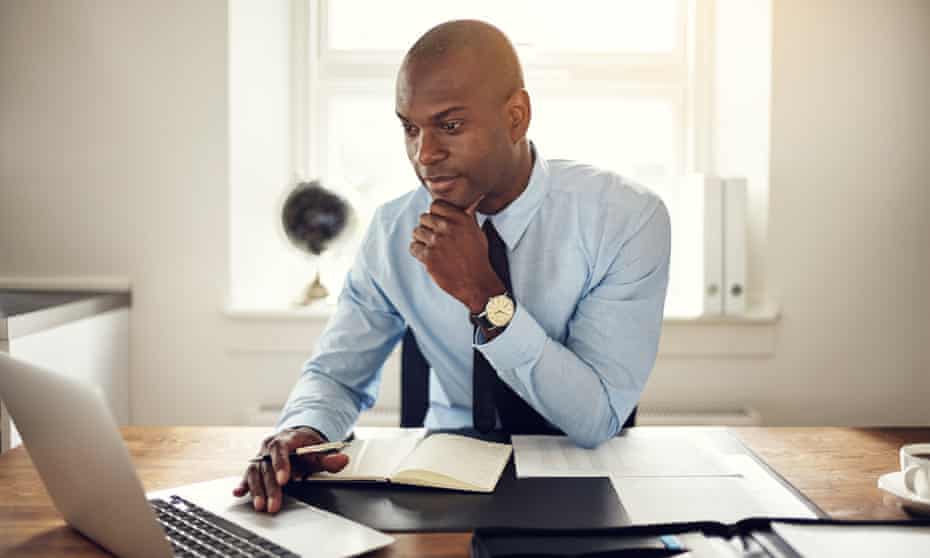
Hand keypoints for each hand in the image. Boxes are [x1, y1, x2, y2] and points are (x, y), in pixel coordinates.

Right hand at [232, 426, 348, 513]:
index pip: (280, 449)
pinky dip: (242, 484)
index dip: (281, 464)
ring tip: (260, 505)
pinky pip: (247, 476)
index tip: (284, 480)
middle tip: (273, 504)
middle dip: (270, 487)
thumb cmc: (307, 446)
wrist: (296, 438)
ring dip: (256, 490)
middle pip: (266, 466)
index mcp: (285, 439)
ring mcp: (260, 457)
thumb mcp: (321, 450)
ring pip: (254, 472)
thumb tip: (342, 460)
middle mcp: (268, 447)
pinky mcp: (255, 467)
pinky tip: (238, 493)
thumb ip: (331, 458)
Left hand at [410, 196, 504, 312]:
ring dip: (421, 239)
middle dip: (427, 227)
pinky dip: (418, 252)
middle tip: (435, 238)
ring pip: (416, 232)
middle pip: (424, 217)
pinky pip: (413, 247)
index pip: (435, 205)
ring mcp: (436, 242)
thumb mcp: (477, 232)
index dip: (435, 214)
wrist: (476, 282)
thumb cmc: (478, 257)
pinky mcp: (428, 257)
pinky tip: (428, 256)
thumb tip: (472, 201)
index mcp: (460, 218)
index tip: (438, 222)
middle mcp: (447, 227)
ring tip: (432, 247)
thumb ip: (469, 216)